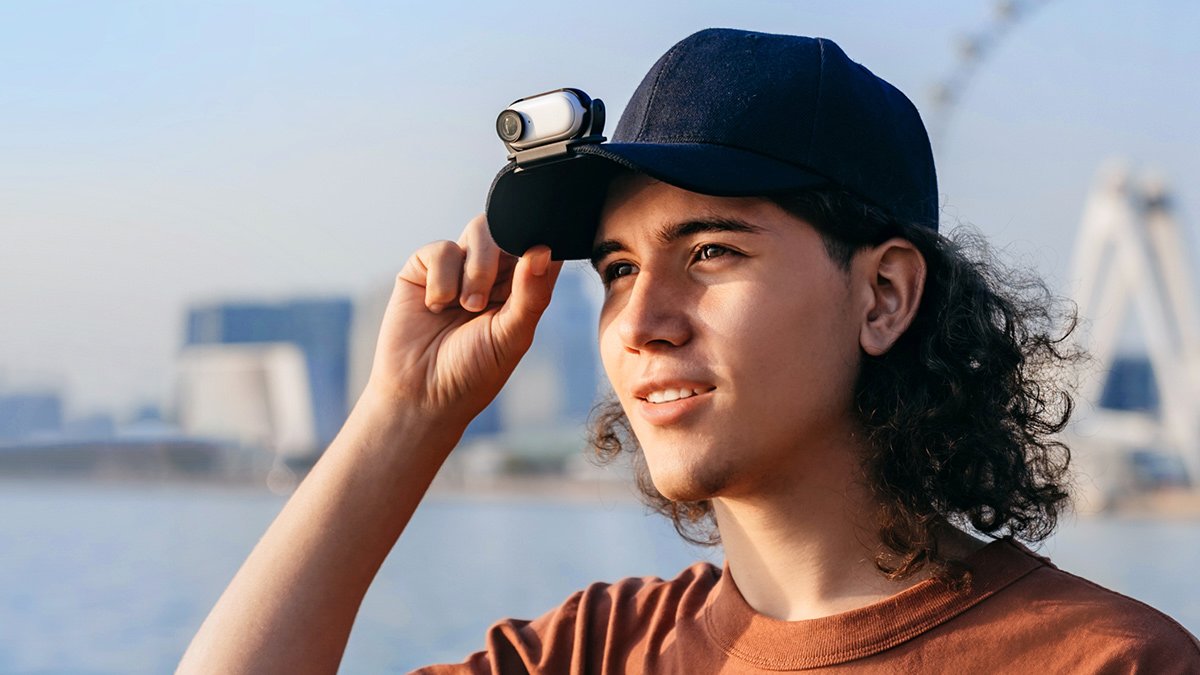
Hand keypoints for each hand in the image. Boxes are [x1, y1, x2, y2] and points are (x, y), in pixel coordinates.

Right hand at [364, 214, 562, 428]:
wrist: (420, 394)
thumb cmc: (472, 373)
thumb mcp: (512, 337)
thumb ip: (532, 295)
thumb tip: (543, 250)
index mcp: (522, 287)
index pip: (541, 246)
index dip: (540, 243)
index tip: (535, 259)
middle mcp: (493, 272)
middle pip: (509, 229)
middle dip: (502, 259)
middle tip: (487, 299)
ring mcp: (458, 267)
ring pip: (479, 230)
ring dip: (476, 271)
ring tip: (466, 307)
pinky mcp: (423, 268)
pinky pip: (442, 249)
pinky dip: (443, 280)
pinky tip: (436, 307)